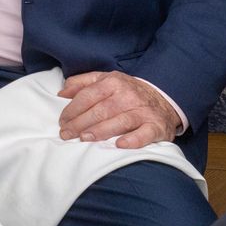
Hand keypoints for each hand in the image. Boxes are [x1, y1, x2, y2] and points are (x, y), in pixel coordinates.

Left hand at [57, 71, 181, 148]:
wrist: (164, 98)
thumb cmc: (127, 91)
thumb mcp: (105, 80)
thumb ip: (82, 83)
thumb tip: (61, 92)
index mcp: (113, 82)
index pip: (88, 96)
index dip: (72, 109)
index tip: (62, 122)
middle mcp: (128, 95)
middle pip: (101, 110)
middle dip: (80, 123)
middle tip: (66, 134)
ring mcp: (143, 111)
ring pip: (119, 121)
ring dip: (100, 131)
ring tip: (84, 138)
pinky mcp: (157, 126)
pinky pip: (145, 133)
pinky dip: (133, 140)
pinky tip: (120, 145)